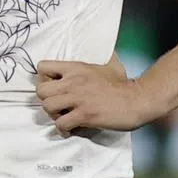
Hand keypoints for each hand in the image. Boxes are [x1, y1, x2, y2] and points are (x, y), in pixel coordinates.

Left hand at [36, 55, 160, 134]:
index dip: (43, 79)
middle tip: (56, 105)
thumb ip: (96, 58)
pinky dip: (63, 129)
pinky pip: (62, 124)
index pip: (42, 66)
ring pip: (48, 107)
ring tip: (63, 117)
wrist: (137, 99)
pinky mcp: (85, 115)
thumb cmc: (122, 84)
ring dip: (53, 115)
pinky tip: (71, 129)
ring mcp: (78, 99)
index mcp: (76, 68)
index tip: (53, 87)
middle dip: (46, 100)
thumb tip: (101, 47)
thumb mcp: (106, 63)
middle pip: (40, 90)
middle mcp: (73, 81)